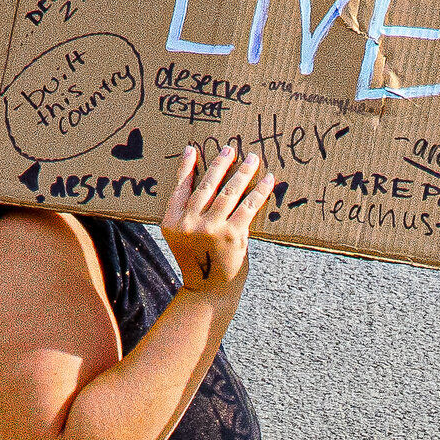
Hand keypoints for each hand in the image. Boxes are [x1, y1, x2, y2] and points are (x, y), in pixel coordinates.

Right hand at [159, 141, 273, 305]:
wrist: (209, 291)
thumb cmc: (200, 261)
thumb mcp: (184, 238)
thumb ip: (189, 215)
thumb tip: (207, 182)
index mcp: (172, 222)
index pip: (180, 189)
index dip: (186, 168)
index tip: (193, 149)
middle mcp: (188, 223)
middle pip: (207, 186)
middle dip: (220, 163)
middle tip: (231, 148)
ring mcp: (210, 228)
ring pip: (229, 192)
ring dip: (243, 172)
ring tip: (252, 159)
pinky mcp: (232, 234)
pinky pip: (248, 206)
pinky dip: (260, 191)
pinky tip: (268, 179)